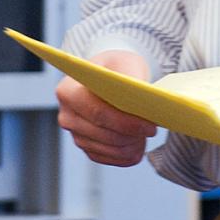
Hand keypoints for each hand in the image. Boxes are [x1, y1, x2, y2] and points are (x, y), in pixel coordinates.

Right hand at [56, 50, 156, 166]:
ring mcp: (74, 133)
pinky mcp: (84, 145)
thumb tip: (144, 98)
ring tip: (146, 137)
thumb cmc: (116, 67)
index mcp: (69, 90)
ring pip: (104, 148)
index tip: (149, 125)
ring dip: (128, 147)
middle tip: (152, 131)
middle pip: (101, 133)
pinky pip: (103, 157)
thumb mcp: (126, 62)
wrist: (109, 76)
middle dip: (129, 136)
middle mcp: (67, 114)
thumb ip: (132, 77)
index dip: (125, 122)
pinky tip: (137, 147)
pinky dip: (122, 156)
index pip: (98, 111)